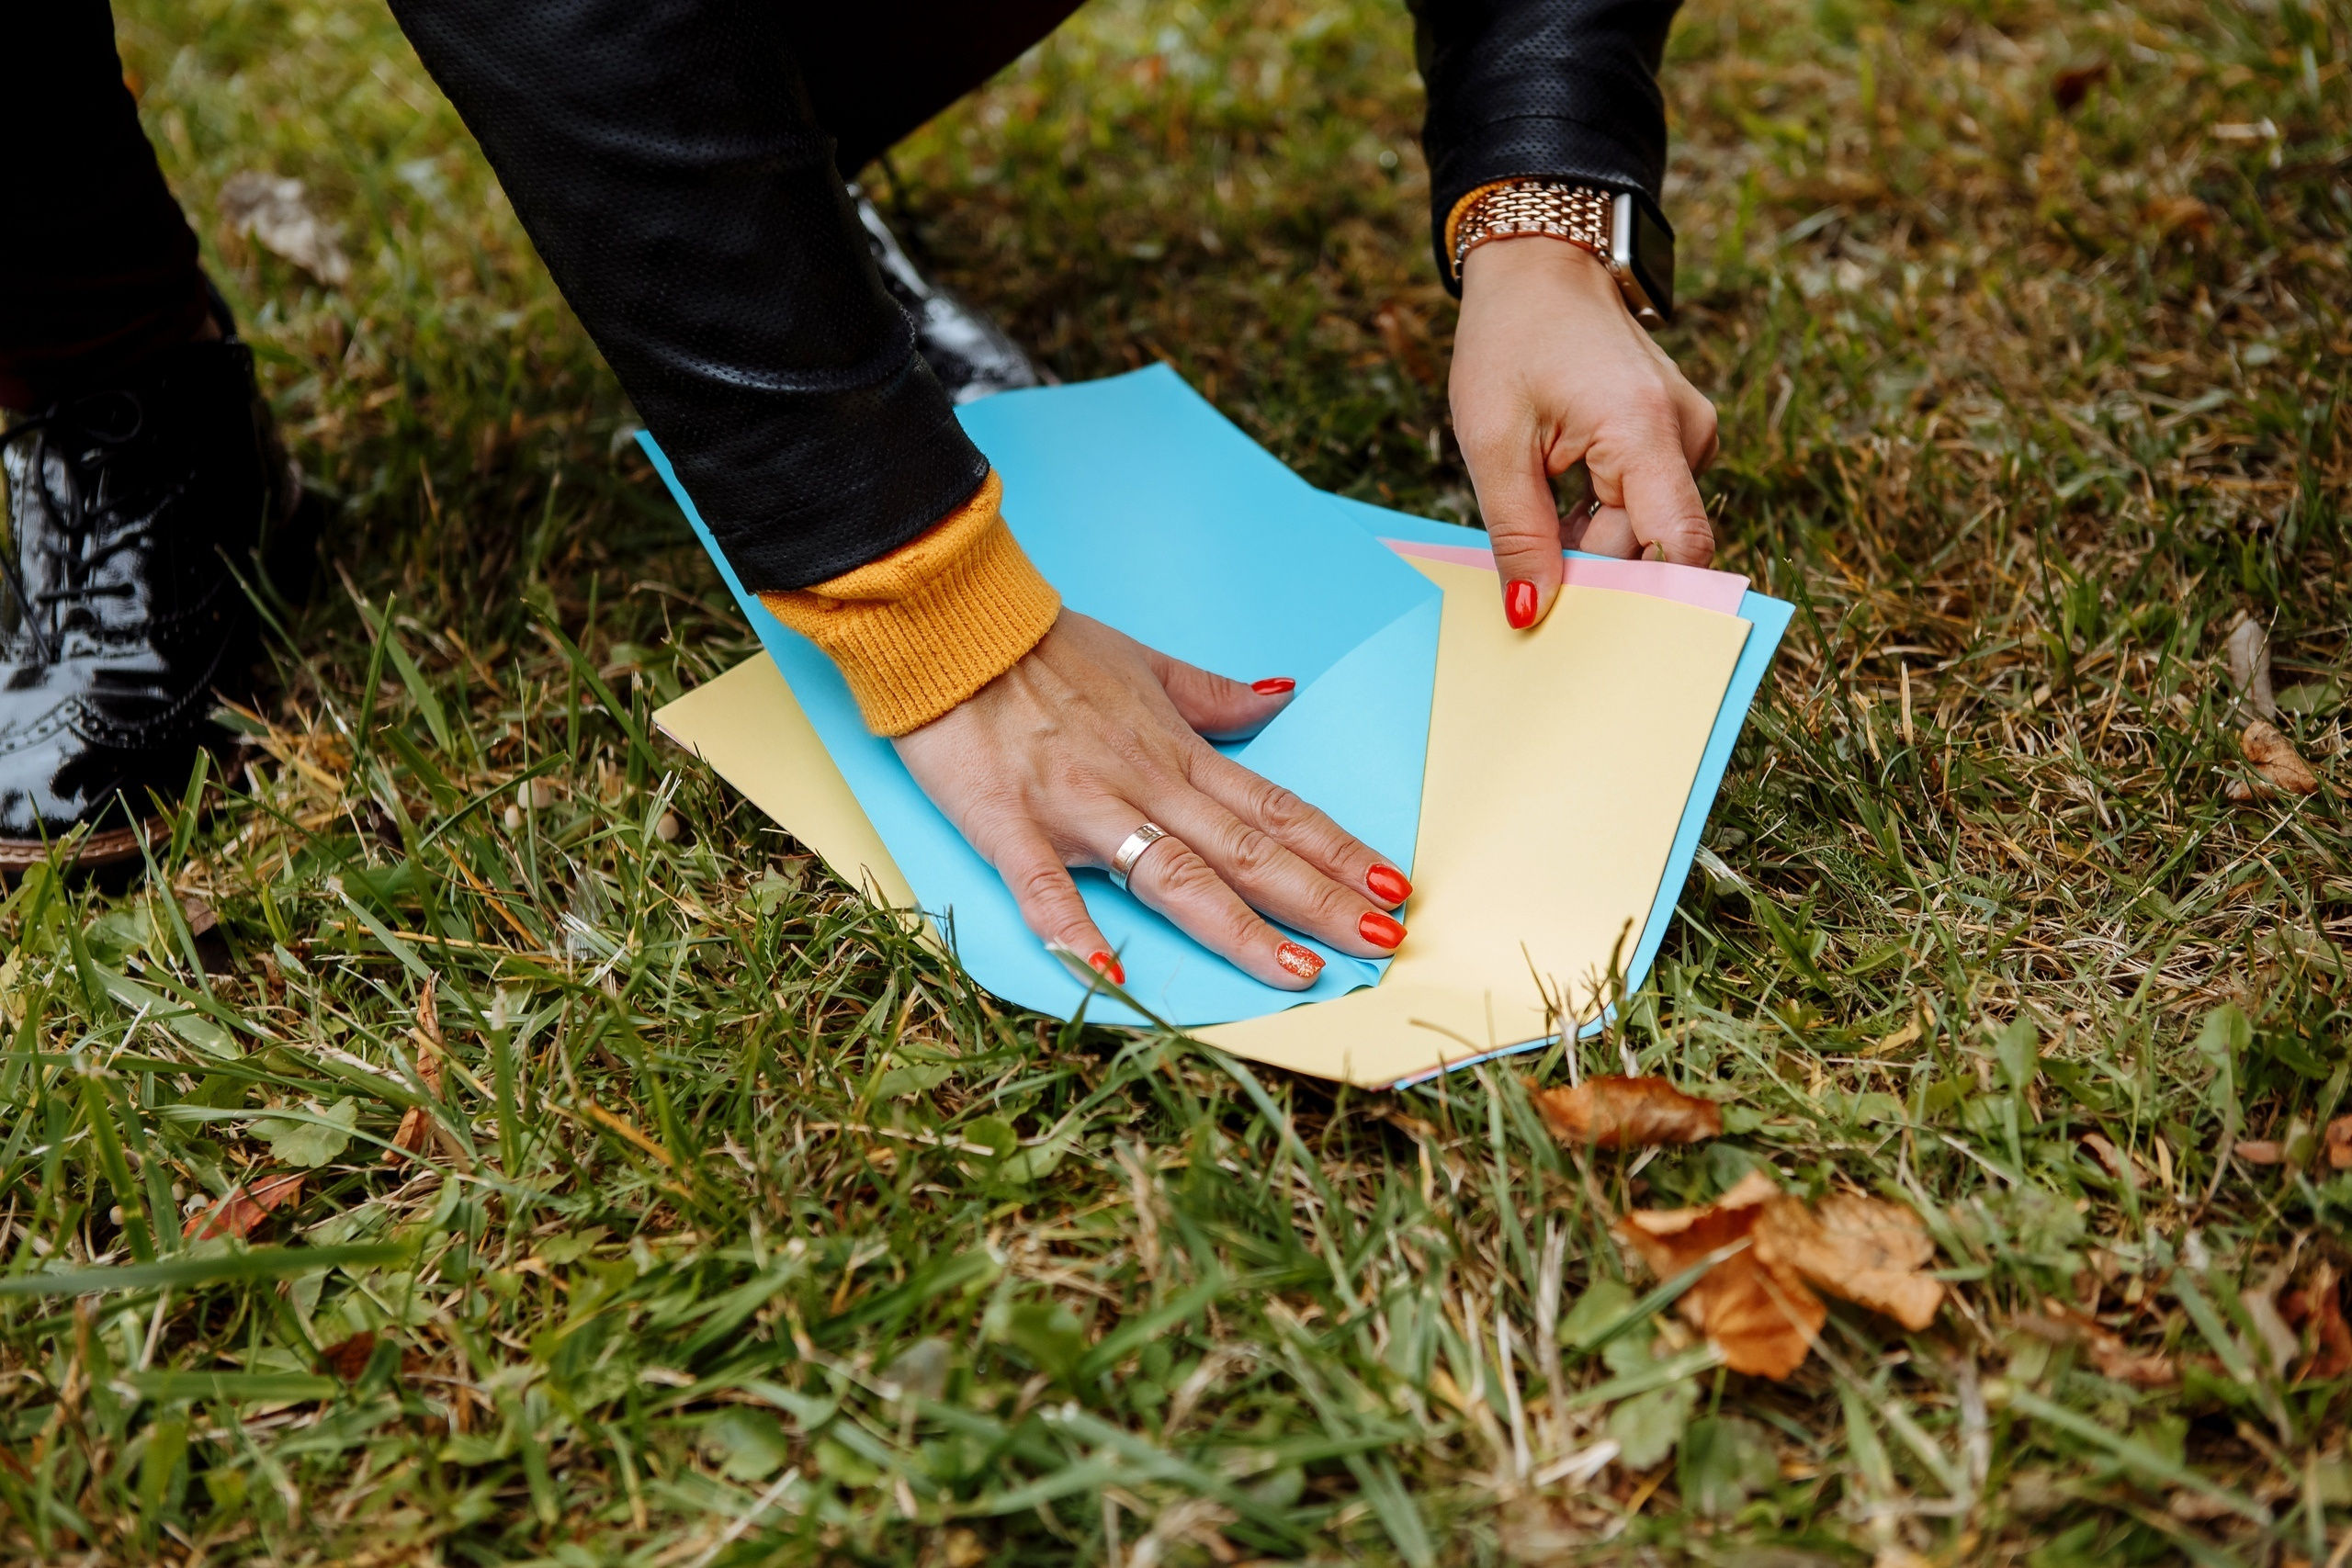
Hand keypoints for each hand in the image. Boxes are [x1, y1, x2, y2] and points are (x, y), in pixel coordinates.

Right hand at [891, 610, 1412, 989]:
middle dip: (1319, 901)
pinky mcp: (1012, 828)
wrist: (952, 625)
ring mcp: (1081, 810)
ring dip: (1238, 927)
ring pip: (1173, 876)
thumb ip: (1211, 693)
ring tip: (1297, 972)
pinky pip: (1047, 889)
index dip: (1337, 850)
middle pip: (1247, 853)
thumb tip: (1280, 695)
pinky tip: (1113, 974)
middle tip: (1382, 945)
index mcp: (1176, 753)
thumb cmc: (1042, 647)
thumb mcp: (1141, 660)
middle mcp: (1143, 785)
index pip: (1275, 810)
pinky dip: (1077, 932)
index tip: (1393, 886)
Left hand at [1450, 235, 1719, 626]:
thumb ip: (1518, 532)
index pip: (1678, 547)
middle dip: (1591, 573)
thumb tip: (1531, 611)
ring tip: (1534, 518)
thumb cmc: (1511, 339)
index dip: (1644, 601)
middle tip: (1526, 586)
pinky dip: (1598, 520)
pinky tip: (1557, 502)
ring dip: (1589, 544)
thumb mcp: (1493, 440)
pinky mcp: (1676, 436)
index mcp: (1646, 430)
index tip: (1593, 632)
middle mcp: (1688, 432)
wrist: (1540, 265)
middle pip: (1648, 546)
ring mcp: (1689, 433)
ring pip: (1643, 529)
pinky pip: (1643, 504)